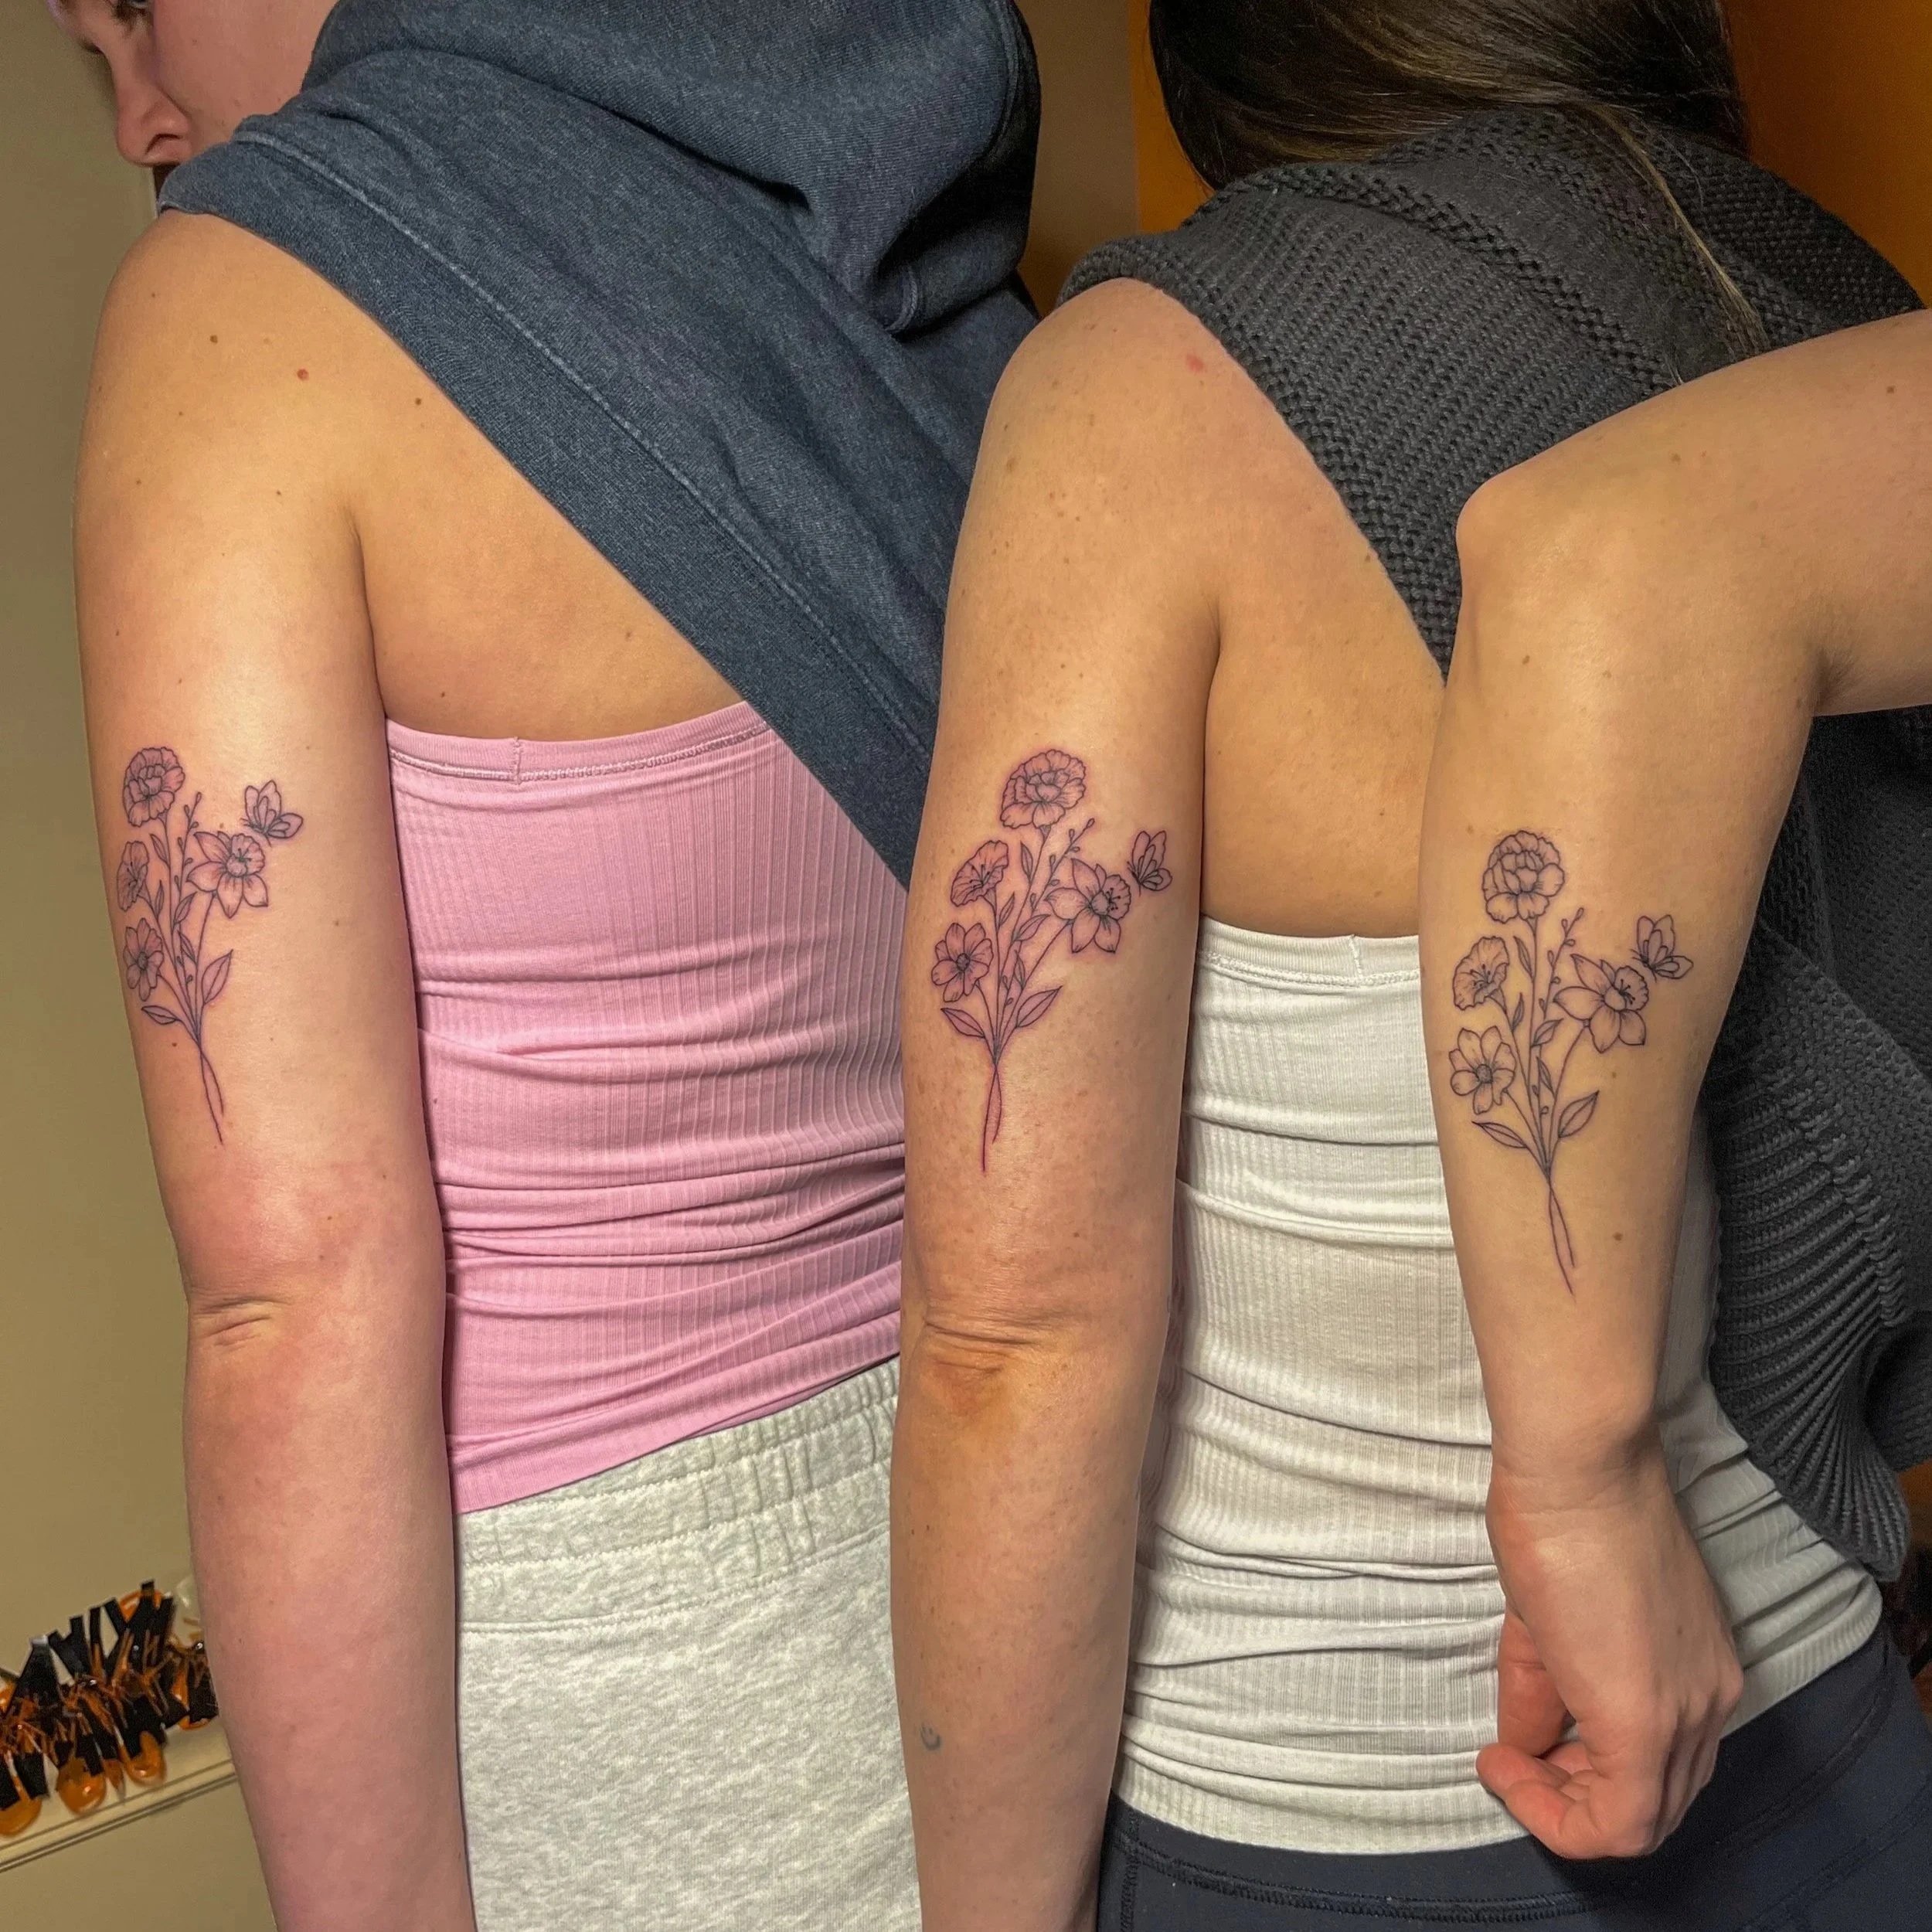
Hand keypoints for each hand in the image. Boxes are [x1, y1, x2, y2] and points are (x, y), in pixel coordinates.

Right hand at [1480, 1439, 1742, 1858]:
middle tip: (1516, 1759)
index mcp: (1700, 1670)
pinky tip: (1504, 1766)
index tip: (1523, 1747)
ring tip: (1509, 1760)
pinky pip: (1618, 1821)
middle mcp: (1710, 1701)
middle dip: (1574, 1799)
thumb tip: (1523, 1744)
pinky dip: (1557, 1815)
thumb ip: (1545, 1692)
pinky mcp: (1646, 1721)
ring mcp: (1688, 1714)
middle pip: (1655, 1804)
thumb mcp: (1553, 1620)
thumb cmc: (1565, 1514)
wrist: (1577, 1469)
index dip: (1584, 1777)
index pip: (1661, 1767)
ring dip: (1565, 1807)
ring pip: (1641, 1821)